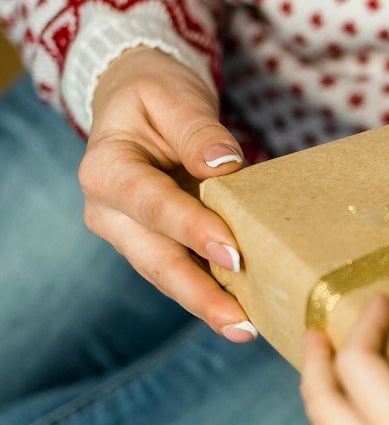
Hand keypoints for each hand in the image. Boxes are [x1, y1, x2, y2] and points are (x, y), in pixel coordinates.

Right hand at [79, 46, 254, 338]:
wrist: (137, 103)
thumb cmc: (156, 96)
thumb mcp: (174, 96)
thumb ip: (197, 130)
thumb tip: (223, 164)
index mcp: (105, 169)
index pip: (152, 204)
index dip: (191, 229)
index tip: (233, 252)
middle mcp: (107, 210)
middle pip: (155, 259)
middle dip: (198, 294)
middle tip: (241, 321)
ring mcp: (127, 234)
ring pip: (167, 275)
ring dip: (206, 304)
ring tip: (247, 328)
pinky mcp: (153, 245)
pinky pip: (182, 272)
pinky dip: (211, 293)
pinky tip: (244, 313)